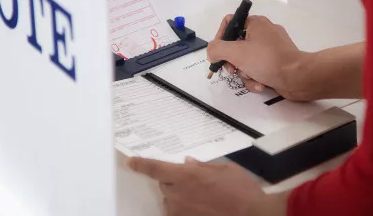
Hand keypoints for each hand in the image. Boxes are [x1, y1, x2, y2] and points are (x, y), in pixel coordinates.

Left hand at [127, 157, 286, 215]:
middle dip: (175, 181)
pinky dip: (186, 210)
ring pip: (171, 201)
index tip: (131, 162)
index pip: (155, 168)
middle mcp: (177, 195)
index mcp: (185, 176)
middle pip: (165, 185)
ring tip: (203, 199)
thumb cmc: (241, 191)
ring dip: (180, 197)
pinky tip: (203, 208)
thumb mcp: (225, 170)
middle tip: (195, 182)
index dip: (141, 164)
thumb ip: (204, 167)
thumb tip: (189, 164)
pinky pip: (179, 214)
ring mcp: (180, 213)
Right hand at [207, 15, 302, 99]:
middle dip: (233, 62)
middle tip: (232, 70)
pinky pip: (258, 68)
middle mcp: (263, 32)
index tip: (218, 54)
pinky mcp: (277, 62)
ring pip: (246, 60)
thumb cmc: (267, 60)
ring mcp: (271, 48)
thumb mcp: (236, 52)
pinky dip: (256, 77)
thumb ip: (217, 49)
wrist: (298, 77)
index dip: (220, 38)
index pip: (229, 24)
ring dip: (245, 73)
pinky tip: (261, 84)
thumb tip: (211, 52)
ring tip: (253, 78)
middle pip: (236, 45)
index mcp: (255, 23)